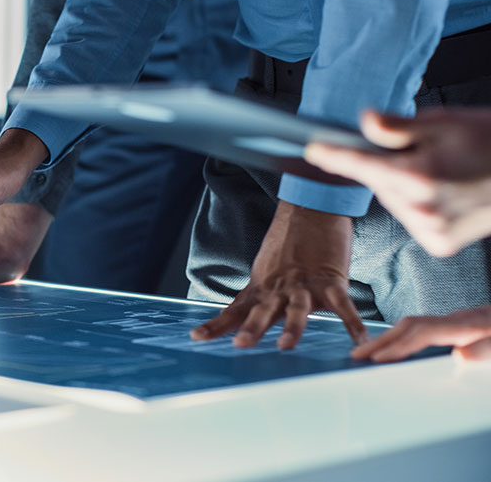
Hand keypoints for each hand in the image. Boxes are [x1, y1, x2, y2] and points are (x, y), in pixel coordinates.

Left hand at [191, 201, 368, 348]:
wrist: (311, 209)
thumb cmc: (288, 245)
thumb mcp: (264, 273)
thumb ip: (257, 299)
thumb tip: (242, 321)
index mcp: (261, 288)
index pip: (234, 310)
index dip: (216, 325)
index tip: (196, 337)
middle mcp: (279, 288)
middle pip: (263, 311)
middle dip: (253, 328)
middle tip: (242, 344)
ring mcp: (305, 284)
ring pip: (297, 308)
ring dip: (291, 327)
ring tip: (285, 345)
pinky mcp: (331, 280)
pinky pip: (343, 305)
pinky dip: (352, 323)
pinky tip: (359, 340)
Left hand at [305, 109, 490, 256]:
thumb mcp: (445, 123)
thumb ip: (398, 127)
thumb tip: (365, 122)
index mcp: (420, 177)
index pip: (362, 165)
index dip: (335, 156)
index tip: (314, 150)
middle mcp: (423, 209)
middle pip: (378, 184)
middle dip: (386, 167)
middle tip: (418, 153)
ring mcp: (432, 231)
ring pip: (393, 202)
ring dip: (401, 187)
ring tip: (438, 172)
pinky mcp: (440, 243)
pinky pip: (411, 219)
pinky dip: (417, 205)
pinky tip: (442, 193)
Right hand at [351, 305, 490, 361]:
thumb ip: (488, 350)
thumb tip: (459, 356)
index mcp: (469, 325)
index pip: (422, 333)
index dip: (397, 346)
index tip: (375, 360)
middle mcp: (460, 320)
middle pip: (411, 325)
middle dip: (382, 340)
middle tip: (356, 355)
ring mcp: (461, 321)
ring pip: (416, 325)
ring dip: (390, 338)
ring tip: (368, 352)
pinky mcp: (465, 325)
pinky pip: (426, 329)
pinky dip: (406, 337)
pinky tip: (401, 347)